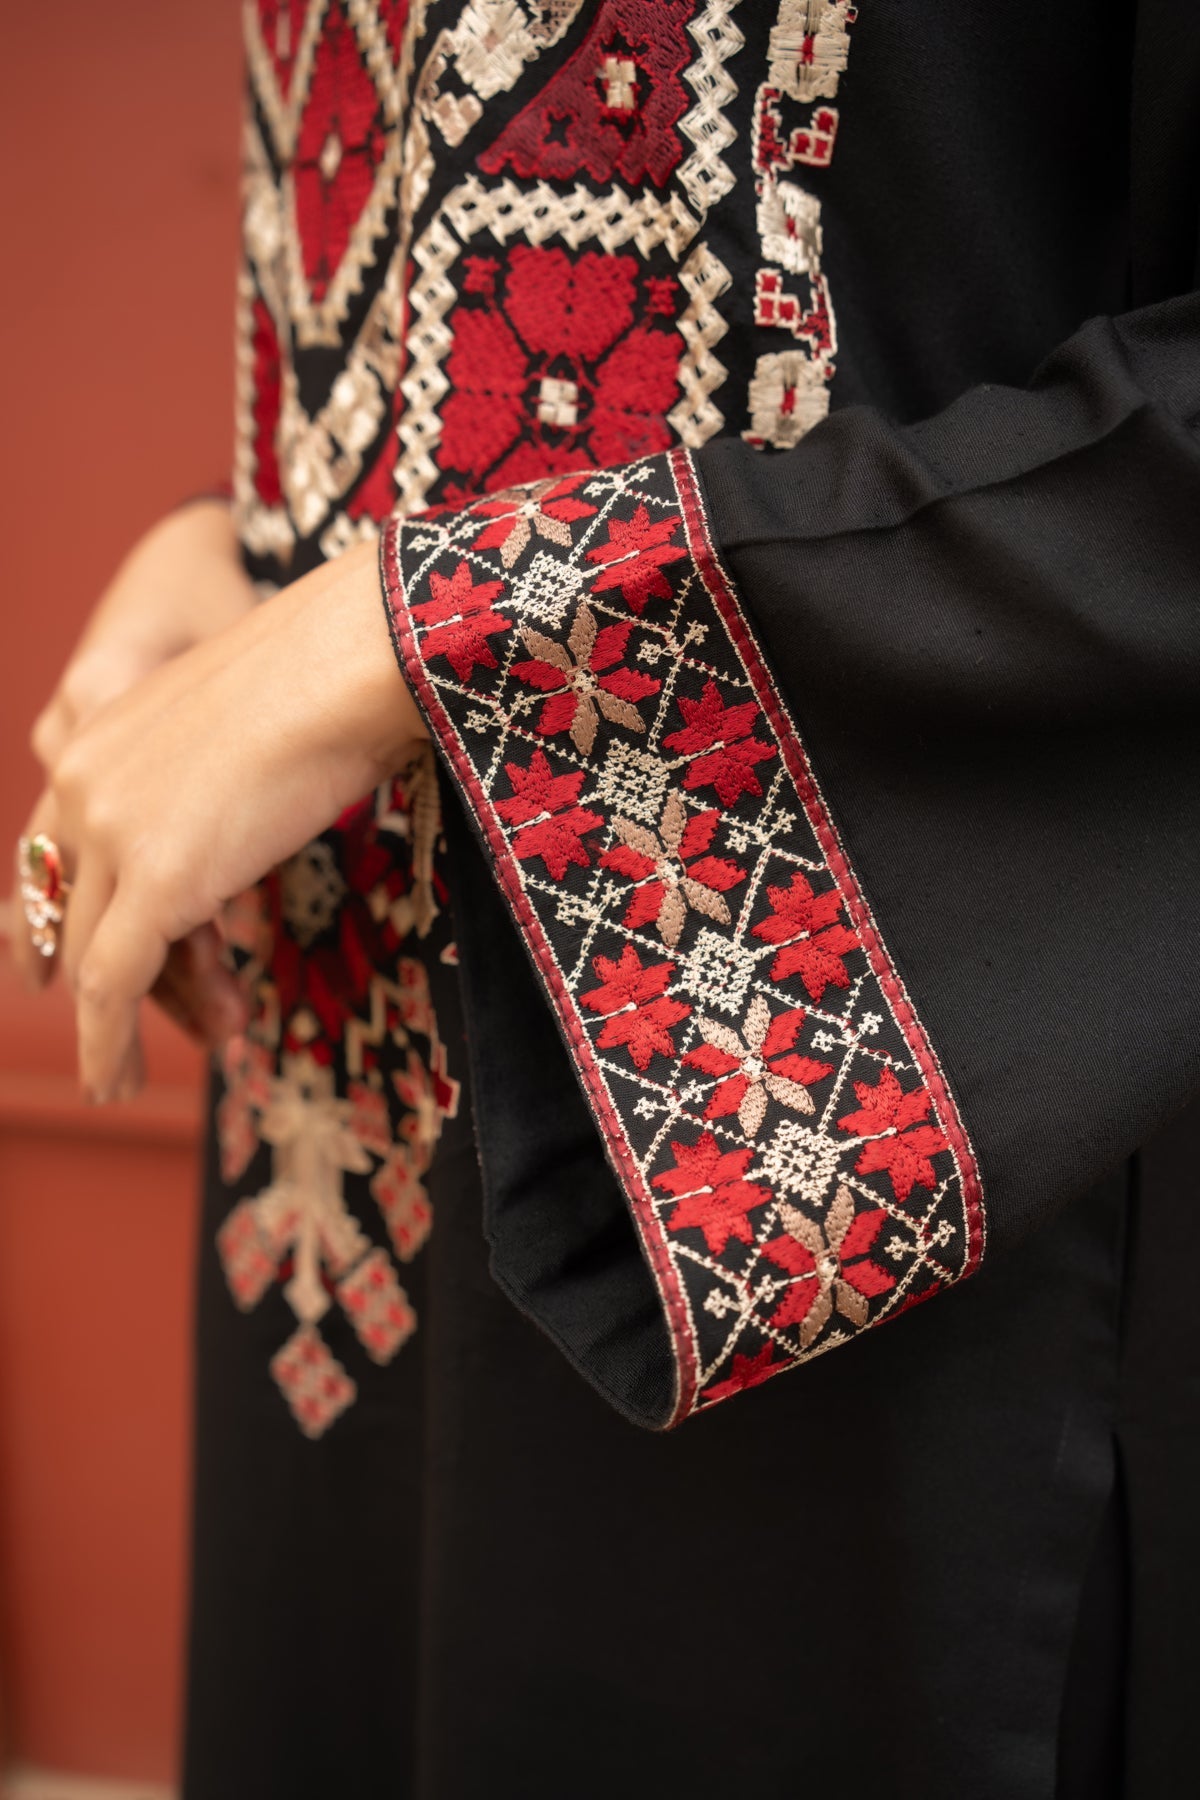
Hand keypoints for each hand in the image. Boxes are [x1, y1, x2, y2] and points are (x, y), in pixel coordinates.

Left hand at [45, 539, 423, 1101]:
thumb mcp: (249, 722)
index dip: (54, 912)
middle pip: (66, 907)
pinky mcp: (153, 882)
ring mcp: (111, 831)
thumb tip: (252, 806)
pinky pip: (112, 986)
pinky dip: (110, 1044)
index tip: (53, 960)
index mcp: (99, 731)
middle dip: (84, 977)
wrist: (351, 655)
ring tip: (117, 1082)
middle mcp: (82, 779)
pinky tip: (119, 1081)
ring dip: (107, 1029)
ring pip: (89, 957)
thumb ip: (216, 771)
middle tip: (105, 1034)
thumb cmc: (335, 673)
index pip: (53, 844)